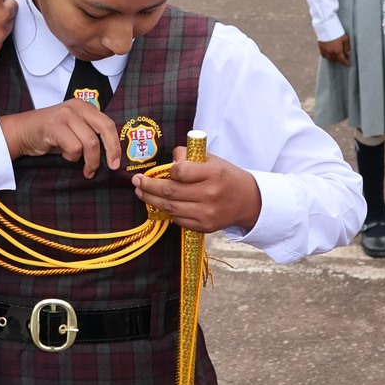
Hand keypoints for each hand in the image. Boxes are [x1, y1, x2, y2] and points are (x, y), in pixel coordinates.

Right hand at [0, 101, 121, 177]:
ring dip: (89, 161)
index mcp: (85, 107)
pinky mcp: (55, 125)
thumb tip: (111, 156)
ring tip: (84, 168)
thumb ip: (91, 135)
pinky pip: (73, 147)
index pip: (108, 124)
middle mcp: (77, 107)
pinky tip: (64, 156)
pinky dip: (72, 157)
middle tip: (110, 167)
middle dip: (110, 151)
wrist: (22, 132)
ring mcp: (65, 114)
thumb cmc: (51, 135)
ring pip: (90, 142)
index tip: (116, 162)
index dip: (115, 144)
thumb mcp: (74, 130)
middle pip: (104, 129)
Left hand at [133, 150, 261, 232]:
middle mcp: (210, 194)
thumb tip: (170, 160)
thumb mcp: (213, 160)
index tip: (162, 170)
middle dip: (148, 186)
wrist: (248, 201)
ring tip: (141, 192)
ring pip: (170, 208)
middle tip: (136, 181)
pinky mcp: (205, 227)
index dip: (167, 170)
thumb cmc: (227, 177)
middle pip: (170, 192)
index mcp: (213, 174)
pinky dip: (167, 212)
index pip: (180, 171)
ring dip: (151, 200)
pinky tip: (160, 205)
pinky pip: (178, 220)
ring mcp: (207, 213)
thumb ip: (191, 157)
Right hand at [318, 35, 350, 65]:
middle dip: (339, 60)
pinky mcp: (321, 48)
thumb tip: (348, 53)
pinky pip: (324, 55)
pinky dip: (327, 56)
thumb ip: (347, 47)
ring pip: (329, 59)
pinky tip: (329, 54)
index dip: (346, 63)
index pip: (342, 60)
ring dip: (333, 59)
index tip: (348, 64)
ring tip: (336, 56)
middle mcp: (331, 52)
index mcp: (337, 50)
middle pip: (336, 60)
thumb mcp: (345, 38)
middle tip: (342, 57)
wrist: (326, 27)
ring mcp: (325, 50)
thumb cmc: (336, 32)